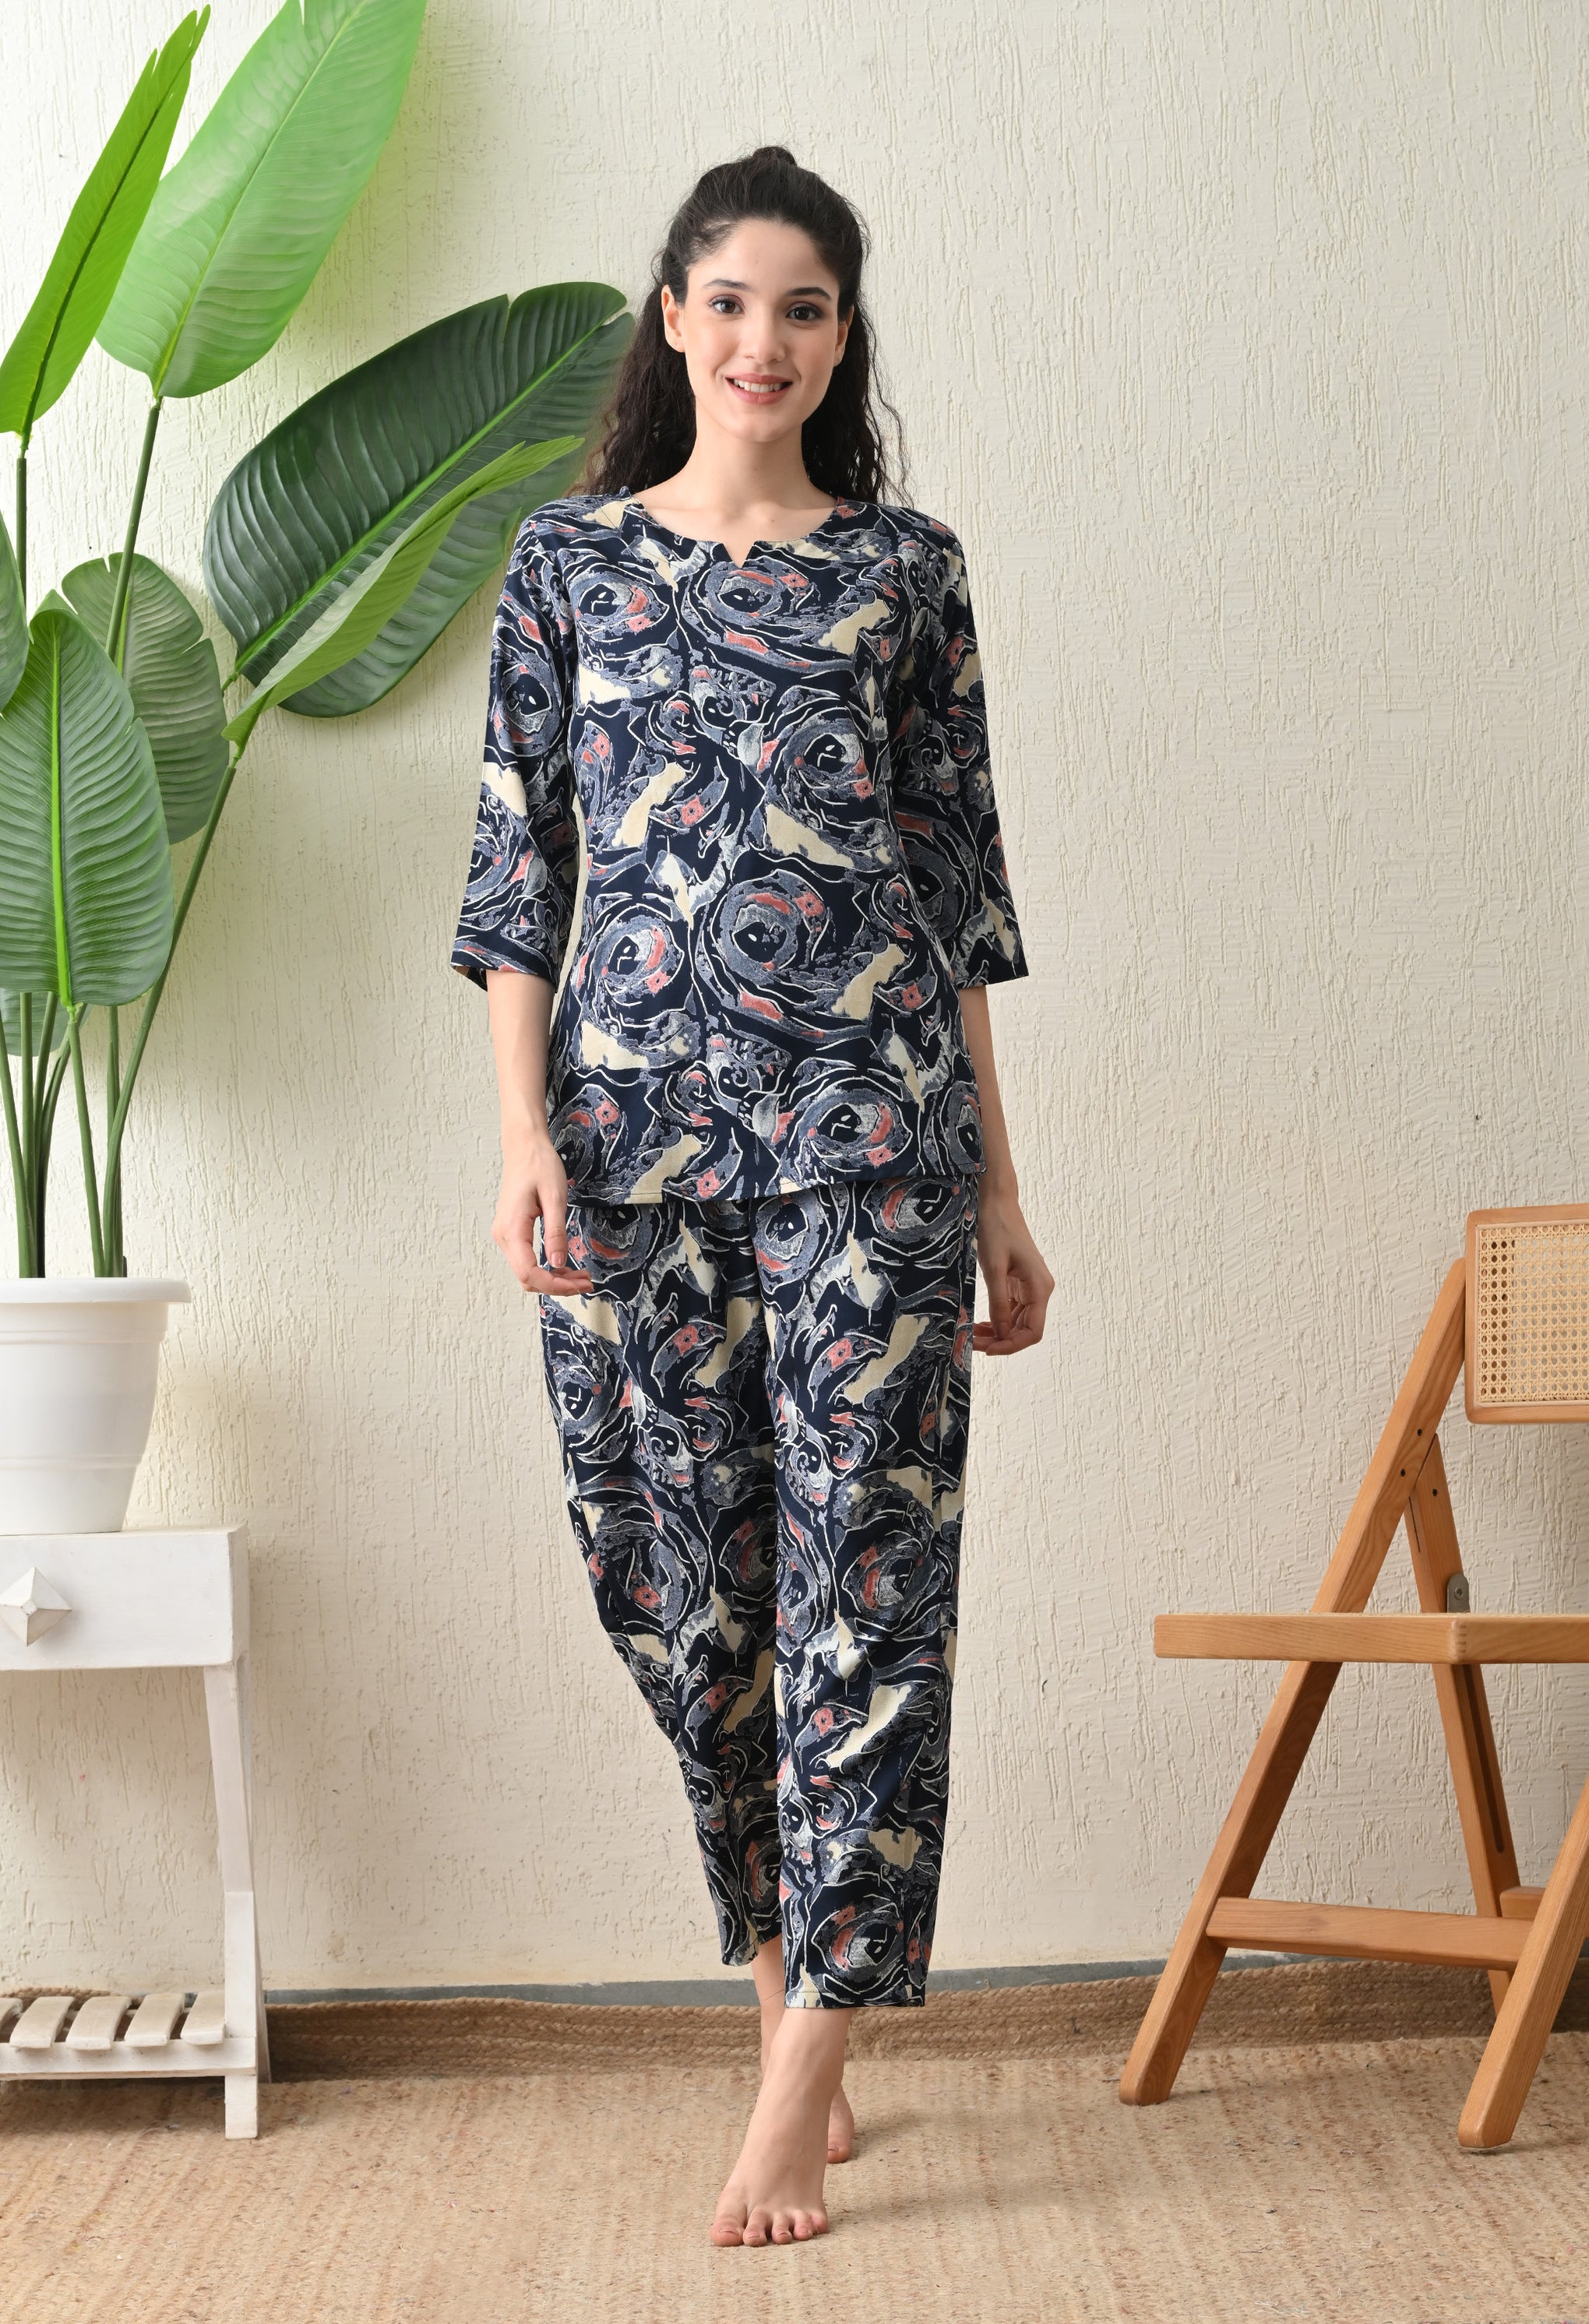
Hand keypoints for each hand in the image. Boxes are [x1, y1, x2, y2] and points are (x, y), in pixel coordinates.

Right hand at [492, 1133, 593, 1294]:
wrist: (524, 1147)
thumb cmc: (539, 1166)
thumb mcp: (554, 1197)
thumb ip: (555, 1232)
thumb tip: (557, 1263)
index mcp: (512, 1229)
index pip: (529, 1272)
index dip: (555, 1285)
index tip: (580, 1284)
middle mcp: (503, 1236)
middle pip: (527, 1278)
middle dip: (557, 1285)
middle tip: (586, 1282)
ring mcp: (505, 1235)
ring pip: (526, 1271)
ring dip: (552, 1279)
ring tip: (580, 1276)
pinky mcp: (511, 1233)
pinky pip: (526, 1260)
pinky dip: (546, 1267)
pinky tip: (565, 1265)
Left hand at [973, 1185, 1052, 1355]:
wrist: (997, 1204)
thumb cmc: (996, 1230)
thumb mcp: (993, 1268)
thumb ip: (998, 1302)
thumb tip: (1000, 1333)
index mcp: (1039, 1287)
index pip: (1033, 1331)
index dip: (1011, 1345)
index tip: (988, 1350)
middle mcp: (1040, 1290)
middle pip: (1025, 1329)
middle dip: (1000, 1341)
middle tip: (972, 1344)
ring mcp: (1031, 1288)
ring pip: (1017, 1322)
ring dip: (997, 1332)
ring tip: (972, 1336)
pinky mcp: (1020, 1284)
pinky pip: (1012, 1311)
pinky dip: (997, 1320)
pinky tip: (979, 1325)